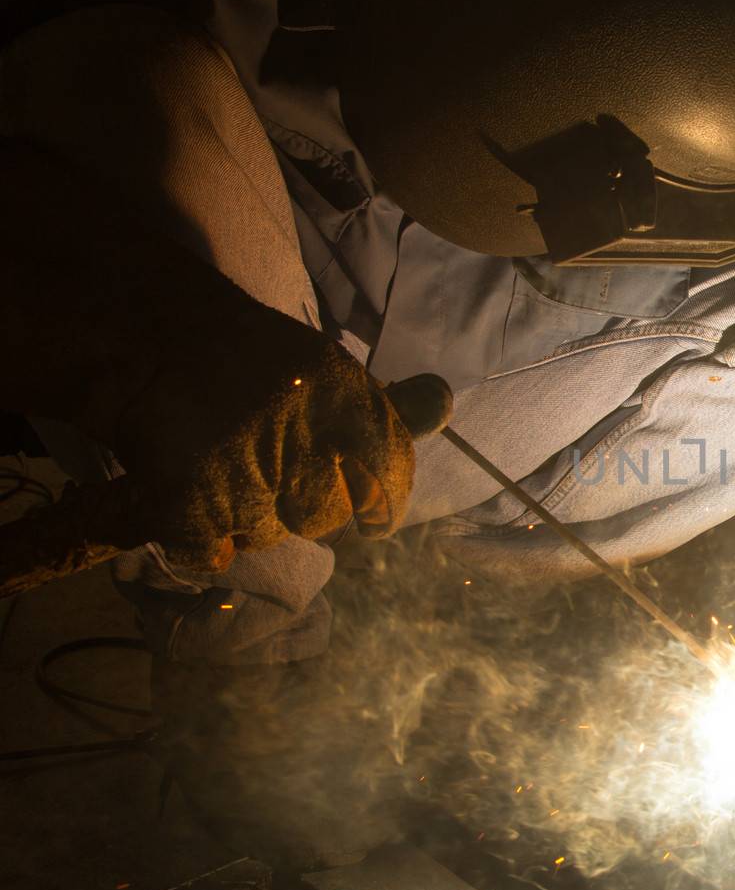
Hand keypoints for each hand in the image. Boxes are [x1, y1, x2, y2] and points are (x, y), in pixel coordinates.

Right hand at [112, 298, 417, 572]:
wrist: (138, 337)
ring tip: (222, 468)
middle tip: (271, 471)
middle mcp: (301, 438)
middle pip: (328, 516)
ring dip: (250, 519)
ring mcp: (244, 478)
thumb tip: (442, 405)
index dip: (382, 499)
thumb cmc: (241, 354)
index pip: (389, 475)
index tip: (373, 511)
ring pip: (270, 535)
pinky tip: (188, 495)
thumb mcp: (322, 365)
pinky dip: (199, 535)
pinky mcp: (190, 507)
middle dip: (306, 506)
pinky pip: (213, 552)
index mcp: (342, 398)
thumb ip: (386, 403)